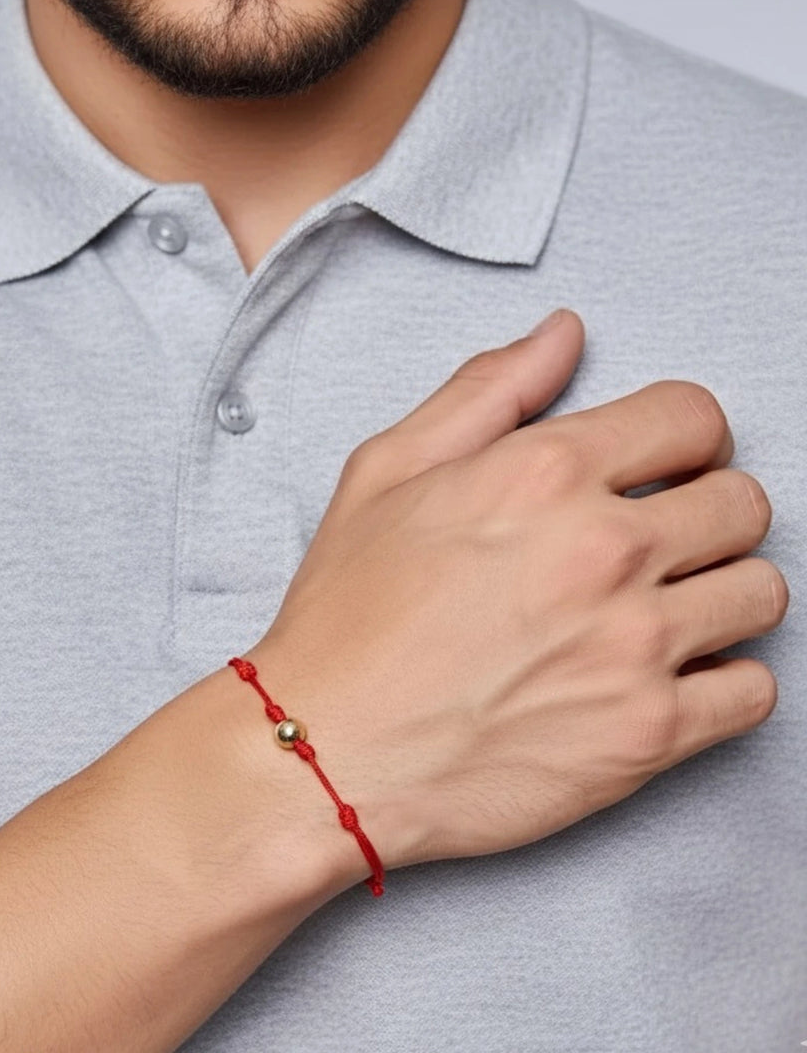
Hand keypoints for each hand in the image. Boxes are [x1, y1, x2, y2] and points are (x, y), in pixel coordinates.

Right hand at [245, 309, 788, 876]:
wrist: (326, 754)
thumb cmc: (346, 619)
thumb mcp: (385, 473)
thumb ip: (484, 392)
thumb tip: (562, 336)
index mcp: (544, 474)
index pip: (693, 418)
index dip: (683, 436)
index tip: (665, 465)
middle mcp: (605, 551)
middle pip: (742, 503)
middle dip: (706, 511)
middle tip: (657, 541)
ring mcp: (635, 647)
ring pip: (762, 592)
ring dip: (721, 593)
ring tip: (662, 610)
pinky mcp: (649, 736)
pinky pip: (755, 693)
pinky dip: (725, 682)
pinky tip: (668, 677)